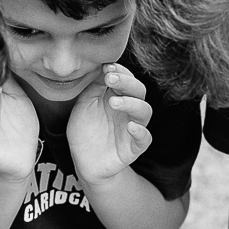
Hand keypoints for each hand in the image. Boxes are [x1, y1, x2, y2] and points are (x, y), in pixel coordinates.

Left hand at [67, 63, 152, 184]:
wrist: (83, 161)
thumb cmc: (85, 130)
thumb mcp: (84, 104)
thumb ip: (95, 87)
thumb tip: (103, 67)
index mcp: (118, 96)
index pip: (127, 79)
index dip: (121, 71)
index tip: (107, 67)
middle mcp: (128, 110)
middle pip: (139, 91)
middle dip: (126, 82)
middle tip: (110, 79)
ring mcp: (133, 128)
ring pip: (144, 111)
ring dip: (131, 103)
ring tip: (114, 102)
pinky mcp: (134, 147)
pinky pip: (145, 138)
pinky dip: (140, 131)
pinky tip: (130, 126)